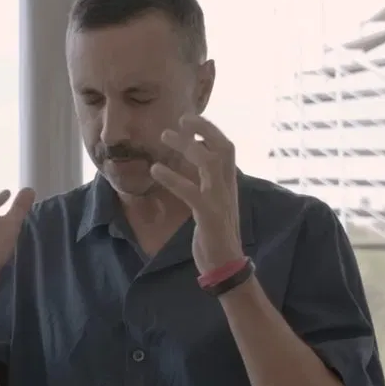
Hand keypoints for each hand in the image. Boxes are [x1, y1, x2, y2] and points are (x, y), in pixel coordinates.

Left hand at [150, 114, 244, 272]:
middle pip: (223, 148)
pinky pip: (191, 191)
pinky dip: (172, 177)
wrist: (226, 267)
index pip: (227, 149)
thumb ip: (207, 186)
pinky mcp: (209, 215)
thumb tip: (193, 168)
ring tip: (163, 136)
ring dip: (186, 147)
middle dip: (204, 130)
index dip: (211, 131)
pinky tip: (155, 169)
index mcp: (229, 185)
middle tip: (181, 118)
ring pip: (209, 163)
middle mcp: (228, 189)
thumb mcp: (213, 206)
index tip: (192, 120)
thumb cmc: (216, 237)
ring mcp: (220, 201)